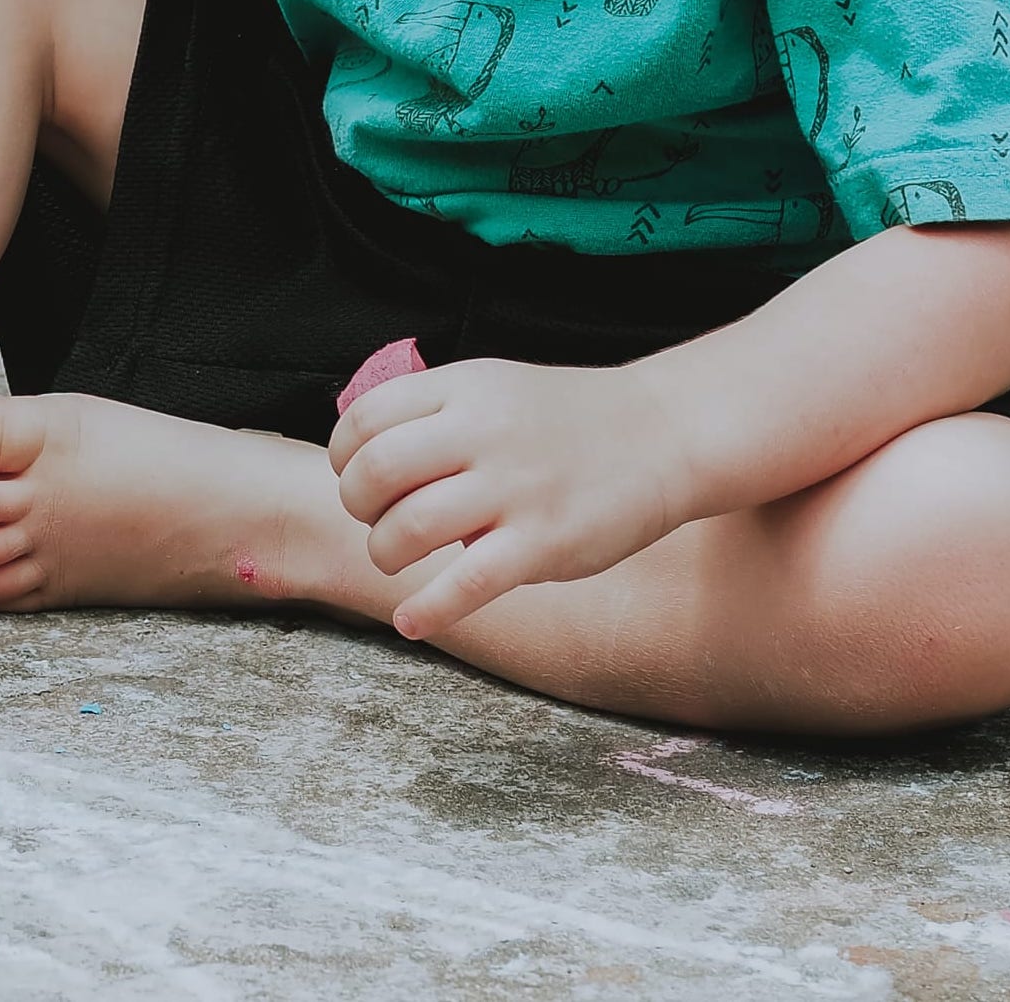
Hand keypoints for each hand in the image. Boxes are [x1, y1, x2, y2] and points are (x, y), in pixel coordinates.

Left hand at [328, 358, 682, 640]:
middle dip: (358, 506)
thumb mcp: (496, 388)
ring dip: (386, 554)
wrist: (665, 434)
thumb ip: (434, 412)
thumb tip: (360, 455)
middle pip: (375, 472)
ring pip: (410, 528)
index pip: (365, 419)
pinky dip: (428, 609)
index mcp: (465, 388)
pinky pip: (466, 584)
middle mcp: (484, 433)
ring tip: (399, 560)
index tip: (355, 479)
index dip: (343, 457)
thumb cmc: (569, 420)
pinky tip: (412, 621)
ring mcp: (515, 489)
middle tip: (379, 520)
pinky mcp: (543, 543)